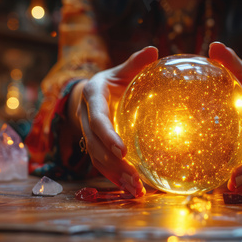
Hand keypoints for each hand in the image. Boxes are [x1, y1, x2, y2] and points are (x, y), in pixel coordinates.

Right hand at [71, 47, 158, 196]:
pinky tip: (131, 190)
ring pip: (98, 159)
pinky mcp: (95, 147)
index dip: (108, 135)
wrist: (93, 93)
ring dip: (116, 176)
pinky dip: (115, 179)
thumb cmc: (114, 80)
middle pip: (96, 145)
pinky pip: (102, 166)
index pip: (98, 119)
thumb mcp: (123, 70)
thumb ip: (136, 63)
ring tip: (135, 190)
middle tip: (134, 178)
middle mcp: (87, 118)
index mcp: (93, 96)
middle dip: (114, 164)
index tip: (122, 150)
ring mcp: (88, 134)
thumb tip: (154, 51)